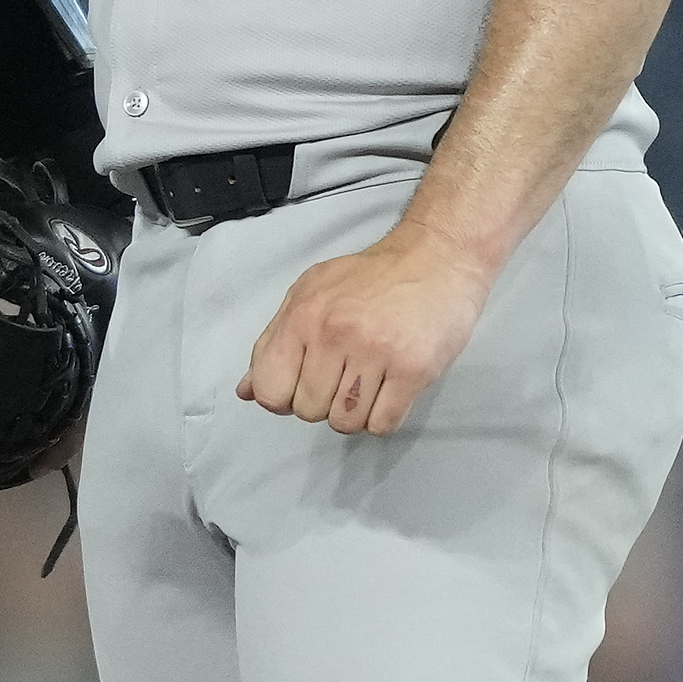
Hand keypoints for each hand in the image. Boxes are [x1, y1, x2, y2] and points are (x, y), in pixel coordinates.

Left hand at [235, 229, 496, 436]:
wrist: (437, 257)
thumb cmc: (371, 278)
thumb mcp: (310, 294)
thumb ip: (274, 342)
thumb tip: (246, 392)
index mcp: (303, 314)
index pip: (270, 389)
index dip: (283, 397)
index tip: (303, 384)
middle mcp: (334, 333)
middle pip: (309, 411)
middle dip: (324, 401)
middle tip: (346, 373)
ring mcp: (375, 352)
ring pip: (346, 423)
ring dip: (356, 412)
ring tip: (369, 379)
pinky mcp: (413, 369)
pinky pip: (382, 424)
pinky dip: (383, 416)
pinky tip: (390, 388)